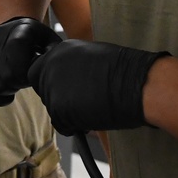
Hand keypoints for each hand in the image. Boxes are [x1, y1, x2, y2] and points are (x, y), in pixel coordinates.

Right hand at [0, 17, 60, 105]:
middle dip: (18, 83)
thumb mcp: (50, 40)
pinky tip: (7, 97)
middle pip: (5, 75)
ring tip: (17, 84)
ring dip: (8, 90)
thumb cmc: (38, 39)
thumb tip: (51, 71)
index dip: (25, 70)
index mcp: (20, 31)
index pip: (15, 50)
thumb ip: (53, 54)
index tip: (33, 75)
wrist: (13, 27)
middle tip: (27, 80)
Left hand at [26, 39, 169, 135]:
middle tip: (80, 102)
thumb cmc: (127, 71)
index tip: (64, 90)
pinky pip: (61, 124)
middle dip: (58, 98)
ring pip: (52, 107)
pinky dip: (73, 126)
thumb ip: (74, 65)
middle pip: (42, 89)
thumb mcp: (94, 57)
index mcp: (60, 50)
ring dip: (67, 112)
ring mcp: (53, 87)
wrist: (138, 85)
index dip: (51, 83)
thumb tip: (70, 79)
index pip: (39, 70)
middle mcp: (52, 66)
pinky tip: (91, 119)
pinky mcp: (59, 108)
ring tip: (91, 109)